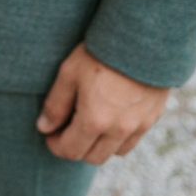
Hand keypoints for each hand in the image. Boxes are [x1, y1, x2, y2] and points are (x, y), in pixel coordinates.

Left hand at [37, 43, 170, 164]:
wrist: (142, 38)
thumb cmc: (100, 52)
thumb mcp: (69, 73)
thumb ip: (56, 104)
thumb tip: (44, 128)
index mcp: (95, 121)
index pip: (71, 151)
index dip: (56, 146)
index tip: (50, 135)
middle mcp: (118, 130)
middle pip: (92, 157)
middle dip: (75, 148)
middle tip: (66, 130)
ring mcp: (138, 126)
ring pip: (114, 153)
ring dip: (97, 146)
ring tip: (87, 125)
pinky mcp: (152, 118)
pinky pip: (132, 141)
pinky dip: (117, 139)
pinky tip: (109, 120)